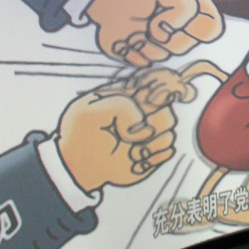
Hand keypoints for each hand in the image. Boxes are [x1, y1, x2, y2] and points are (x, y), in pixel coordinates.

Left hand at [56, 76, 181, 191]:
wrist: (78, 169)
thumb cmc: (81, 136)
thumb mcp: (90, 111)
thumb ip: (120, 106)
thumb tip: (145, 127)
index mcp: (128, 93)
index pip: (159, 79)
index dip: (162, 89)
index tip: (149, 103)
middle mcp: (142, 110)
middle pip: (167, 107)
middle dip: (153, 122)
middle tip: (129, 134)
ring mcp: (149, 131)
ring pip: (170, 130)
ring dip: (150, 145)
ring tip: (129, 152)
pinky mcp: (153, 151)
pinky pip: (169, 150)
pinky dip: (153, 159)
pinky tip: (135, 162)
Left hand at [86, 0, 223, 65]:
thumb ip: (185, 9)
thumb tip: (169, 34)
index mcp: (196, 10)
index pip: (212, 29)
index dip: (196, 26)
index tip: (173, 13)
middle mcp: (183, 30)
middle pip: (186, 46)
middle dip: (164, 34)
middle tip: (150, 18)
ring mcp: (164, 45)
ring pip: (164, 57)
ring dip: (146, 41)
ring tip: (137, 25)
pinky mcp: (144, 56)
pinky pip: (144, 63)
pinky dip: (132, 50)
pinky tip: (127, 37)